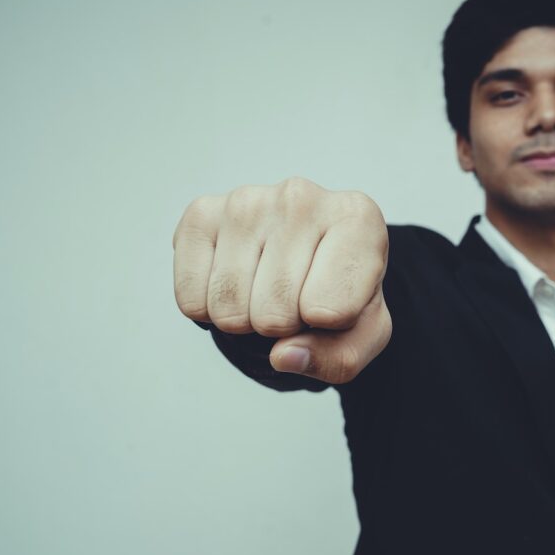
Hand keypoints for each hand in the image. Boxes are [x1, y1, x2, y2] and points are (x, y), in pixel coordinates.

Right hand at [173, 177, 391, 383]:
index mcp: (358, 219)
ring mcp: (247, 201)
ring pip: (229, 309)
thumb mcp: (363, 334)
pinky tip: (235, 281)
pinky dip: (209, 310)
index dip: (330, 326)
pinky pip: (191, 300)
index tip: (337, 302)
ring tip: (264, 291)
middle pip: (275, 312)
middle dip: (282, 327)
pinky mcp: (201, 214)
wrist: (304, 257)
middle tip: (294, 300)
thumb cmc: (340, 292)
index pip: (331, 309)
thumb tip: (283, 356)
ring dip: (244, 320)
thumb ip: (339, 357)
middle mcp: (301, 197)